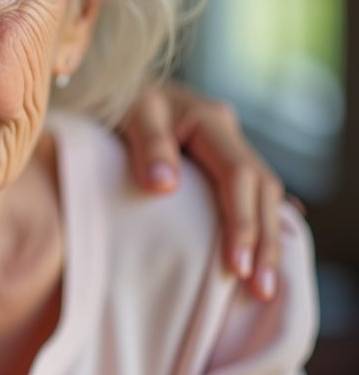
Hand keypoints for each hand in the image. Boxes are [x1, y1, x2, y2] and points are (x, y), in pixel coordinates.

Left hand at [120, 81, 295, 301]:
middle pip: (263, 190)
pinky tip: (266, 252)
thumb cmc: (113, 98)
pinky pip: (249, 195)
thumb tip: (165, 185)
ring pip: (263, 195)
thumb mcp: (127, 113)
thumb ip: (147, 144)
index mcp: (210, 120)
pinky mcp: (216, 160)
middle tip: (261, 290)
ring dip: (267, 239)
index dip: (243, 223)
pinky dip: (260, 223)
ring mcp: (225, 147)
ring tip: (264, 286)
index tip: (236, 266)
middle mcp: (227, 133)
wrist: (107, 84)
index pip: (239, 177)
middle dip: (266, 242)